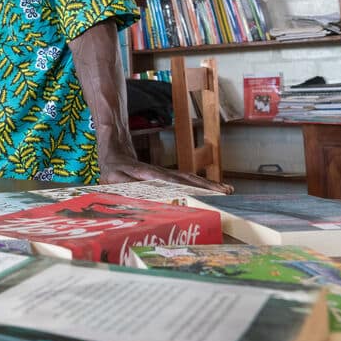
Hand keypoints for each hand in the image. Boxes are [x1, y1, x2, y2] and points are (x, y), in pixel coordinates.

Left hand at [99, 151, 233, 193]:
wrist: (115, 146)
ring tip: (228, 190)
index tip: (200, 194)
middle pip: (185, 179)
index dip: (185, 188)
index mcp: (146, 175)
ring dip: (208, 185)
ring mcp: (165, 173)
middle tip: (226, 194)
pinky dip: (202, 184)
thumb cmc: (112, 167)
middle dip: (206, 187)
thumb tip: (133, 189)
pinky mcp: (167, 175)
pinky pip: (186, 179)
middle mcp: (159, 173)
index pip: (169, 182)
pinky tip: (216, 188)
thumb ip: (122, 182)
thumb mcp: (112, 176)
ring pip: (189, 178)